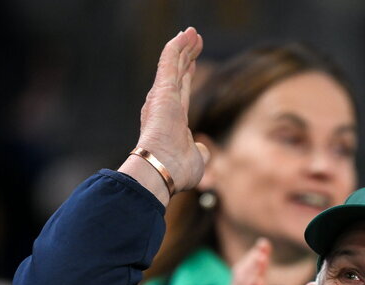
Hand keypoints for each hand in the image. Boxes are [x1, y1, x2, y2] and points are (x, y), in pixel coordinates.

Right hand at [121, 27, 210, 204]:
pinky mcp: (162, 91)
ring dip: (183, 46)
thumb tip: (202, 149)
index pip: (181, 90)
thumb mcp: (195, 160)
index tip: (193, 61)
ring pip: (173, 64)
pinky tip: (183, 35)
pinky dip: (176, 48)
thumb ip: (199, 151)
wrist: (162, 170)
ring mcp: (162, 97)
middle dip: (186, 55)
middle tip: (194, 38)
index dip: (187, 74)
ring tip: (192, 32)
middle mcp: (164, 106)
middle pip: (178, 73)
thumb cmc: (176, 171)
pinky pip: (169, 63)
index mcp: (171, 119)